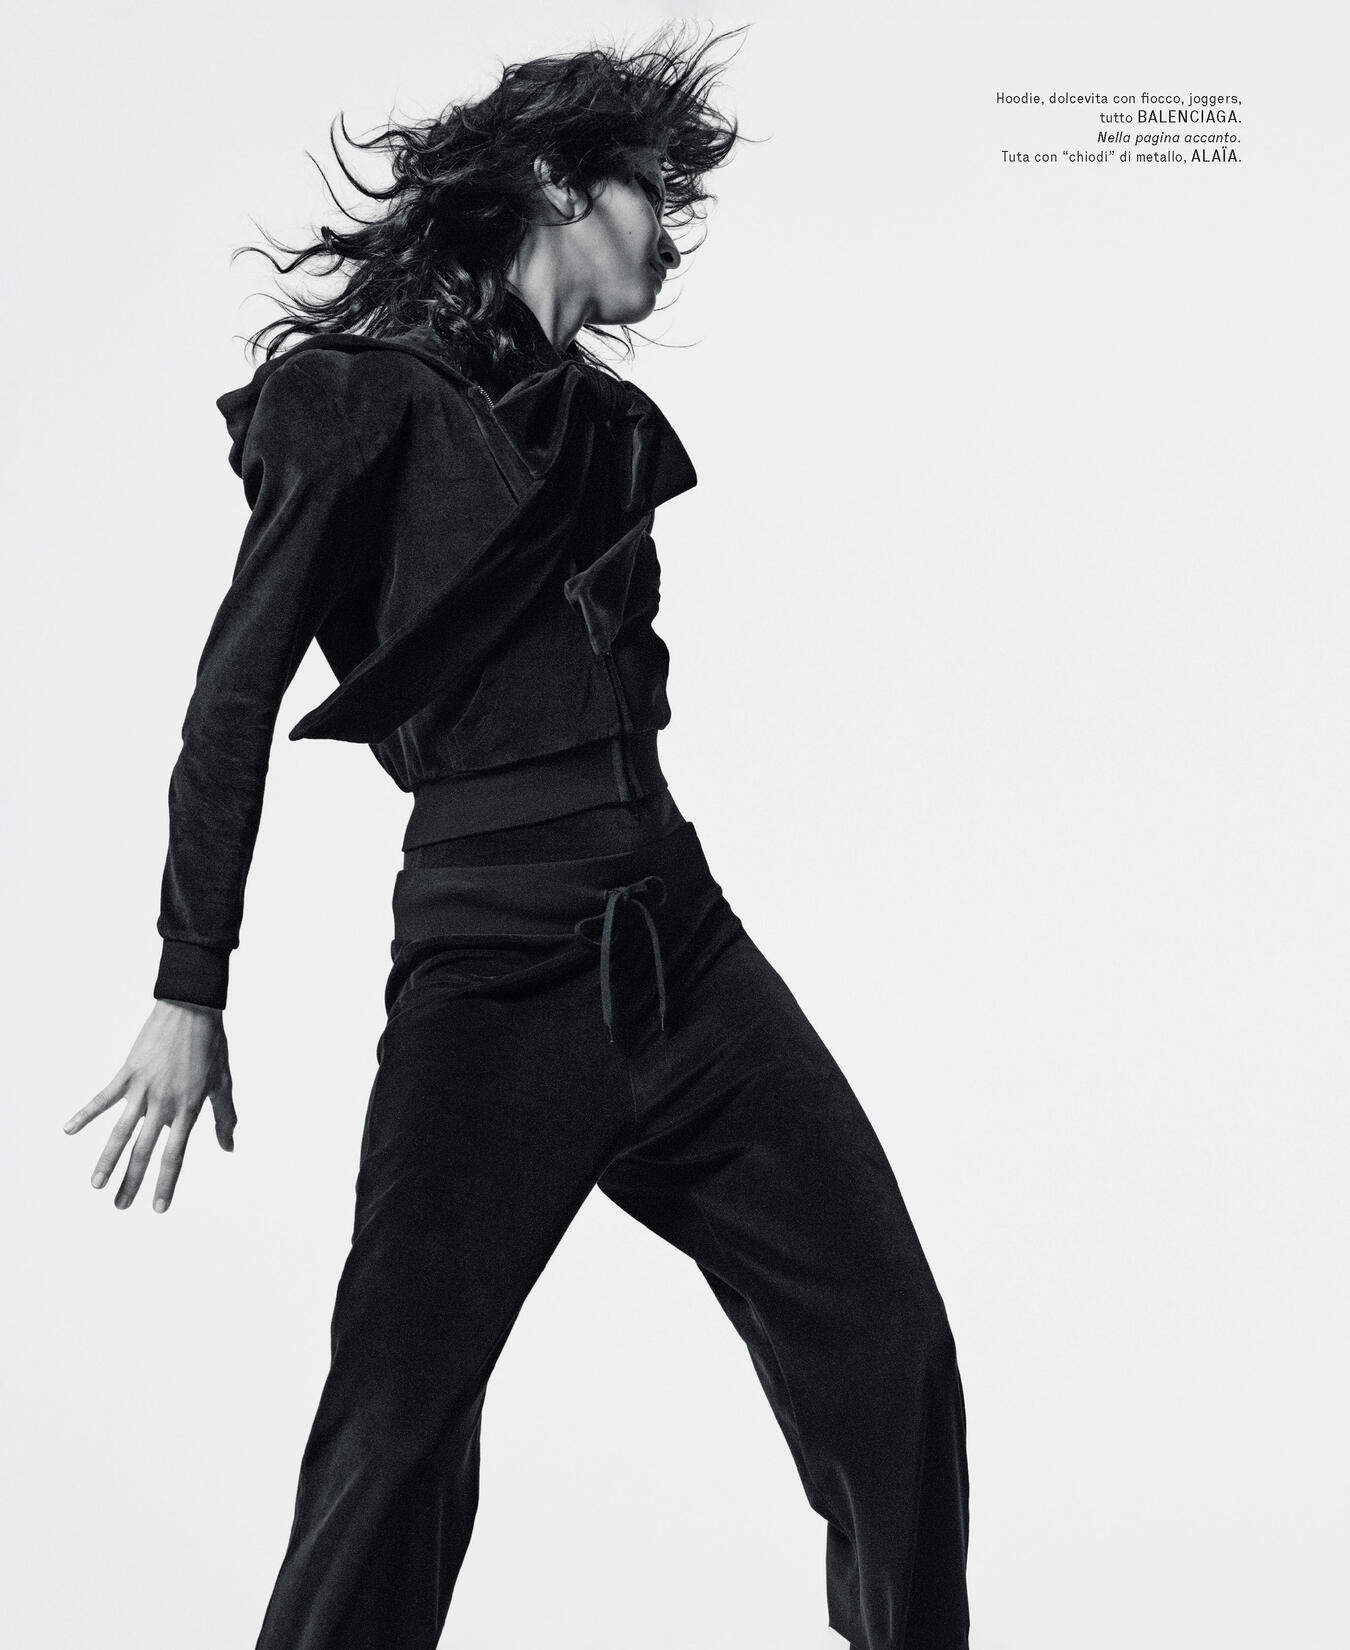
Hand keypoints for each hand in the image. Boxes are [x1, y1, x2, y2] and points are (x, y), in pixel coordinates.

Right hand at [65, 999, 236, 1211]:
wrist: (192, 1009)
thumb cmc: (211, 1046)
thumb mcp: (223, 1083)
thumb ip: (224, 1117)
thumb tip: (229, 1147)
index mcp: (189, 1108)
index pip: (175, 1154)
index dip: (166, 1182)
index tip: (158, 1208)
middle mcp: (164, 1102)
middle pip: (144, 1150)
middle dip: (132, 1181)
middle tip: (120, 1206)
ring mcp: (143, 1088)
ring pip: (121, 1131)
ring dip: (107, 1159)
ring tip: (95, 1185)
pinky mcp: (128, 1072)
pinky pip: (103, 1097)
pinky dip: (86, 1114)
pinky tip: (68, 1130)